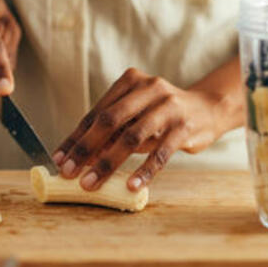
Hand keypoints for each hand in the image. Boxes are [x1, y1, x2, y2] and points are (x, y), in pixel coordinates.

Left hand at [53, 68, 236, 191]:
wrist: (207, 109)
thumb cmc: (162, 114)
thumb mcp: (137, 114)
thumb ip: (113, 131)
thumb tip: (79, 158)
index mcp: (131, 81)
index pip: (97, 112)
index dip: (76, 137)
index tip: (60, 159)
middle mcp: (149, 88)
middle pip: (110, 120)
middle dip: (86, 149)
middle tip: (69, 173)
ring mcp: (169, 107)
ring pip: (132, 137)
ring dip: (108, 163)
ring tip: (92, 183)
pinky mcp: (185, 127)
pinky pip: (161, 152)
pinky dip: (145, 171)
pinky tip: (131, 185)